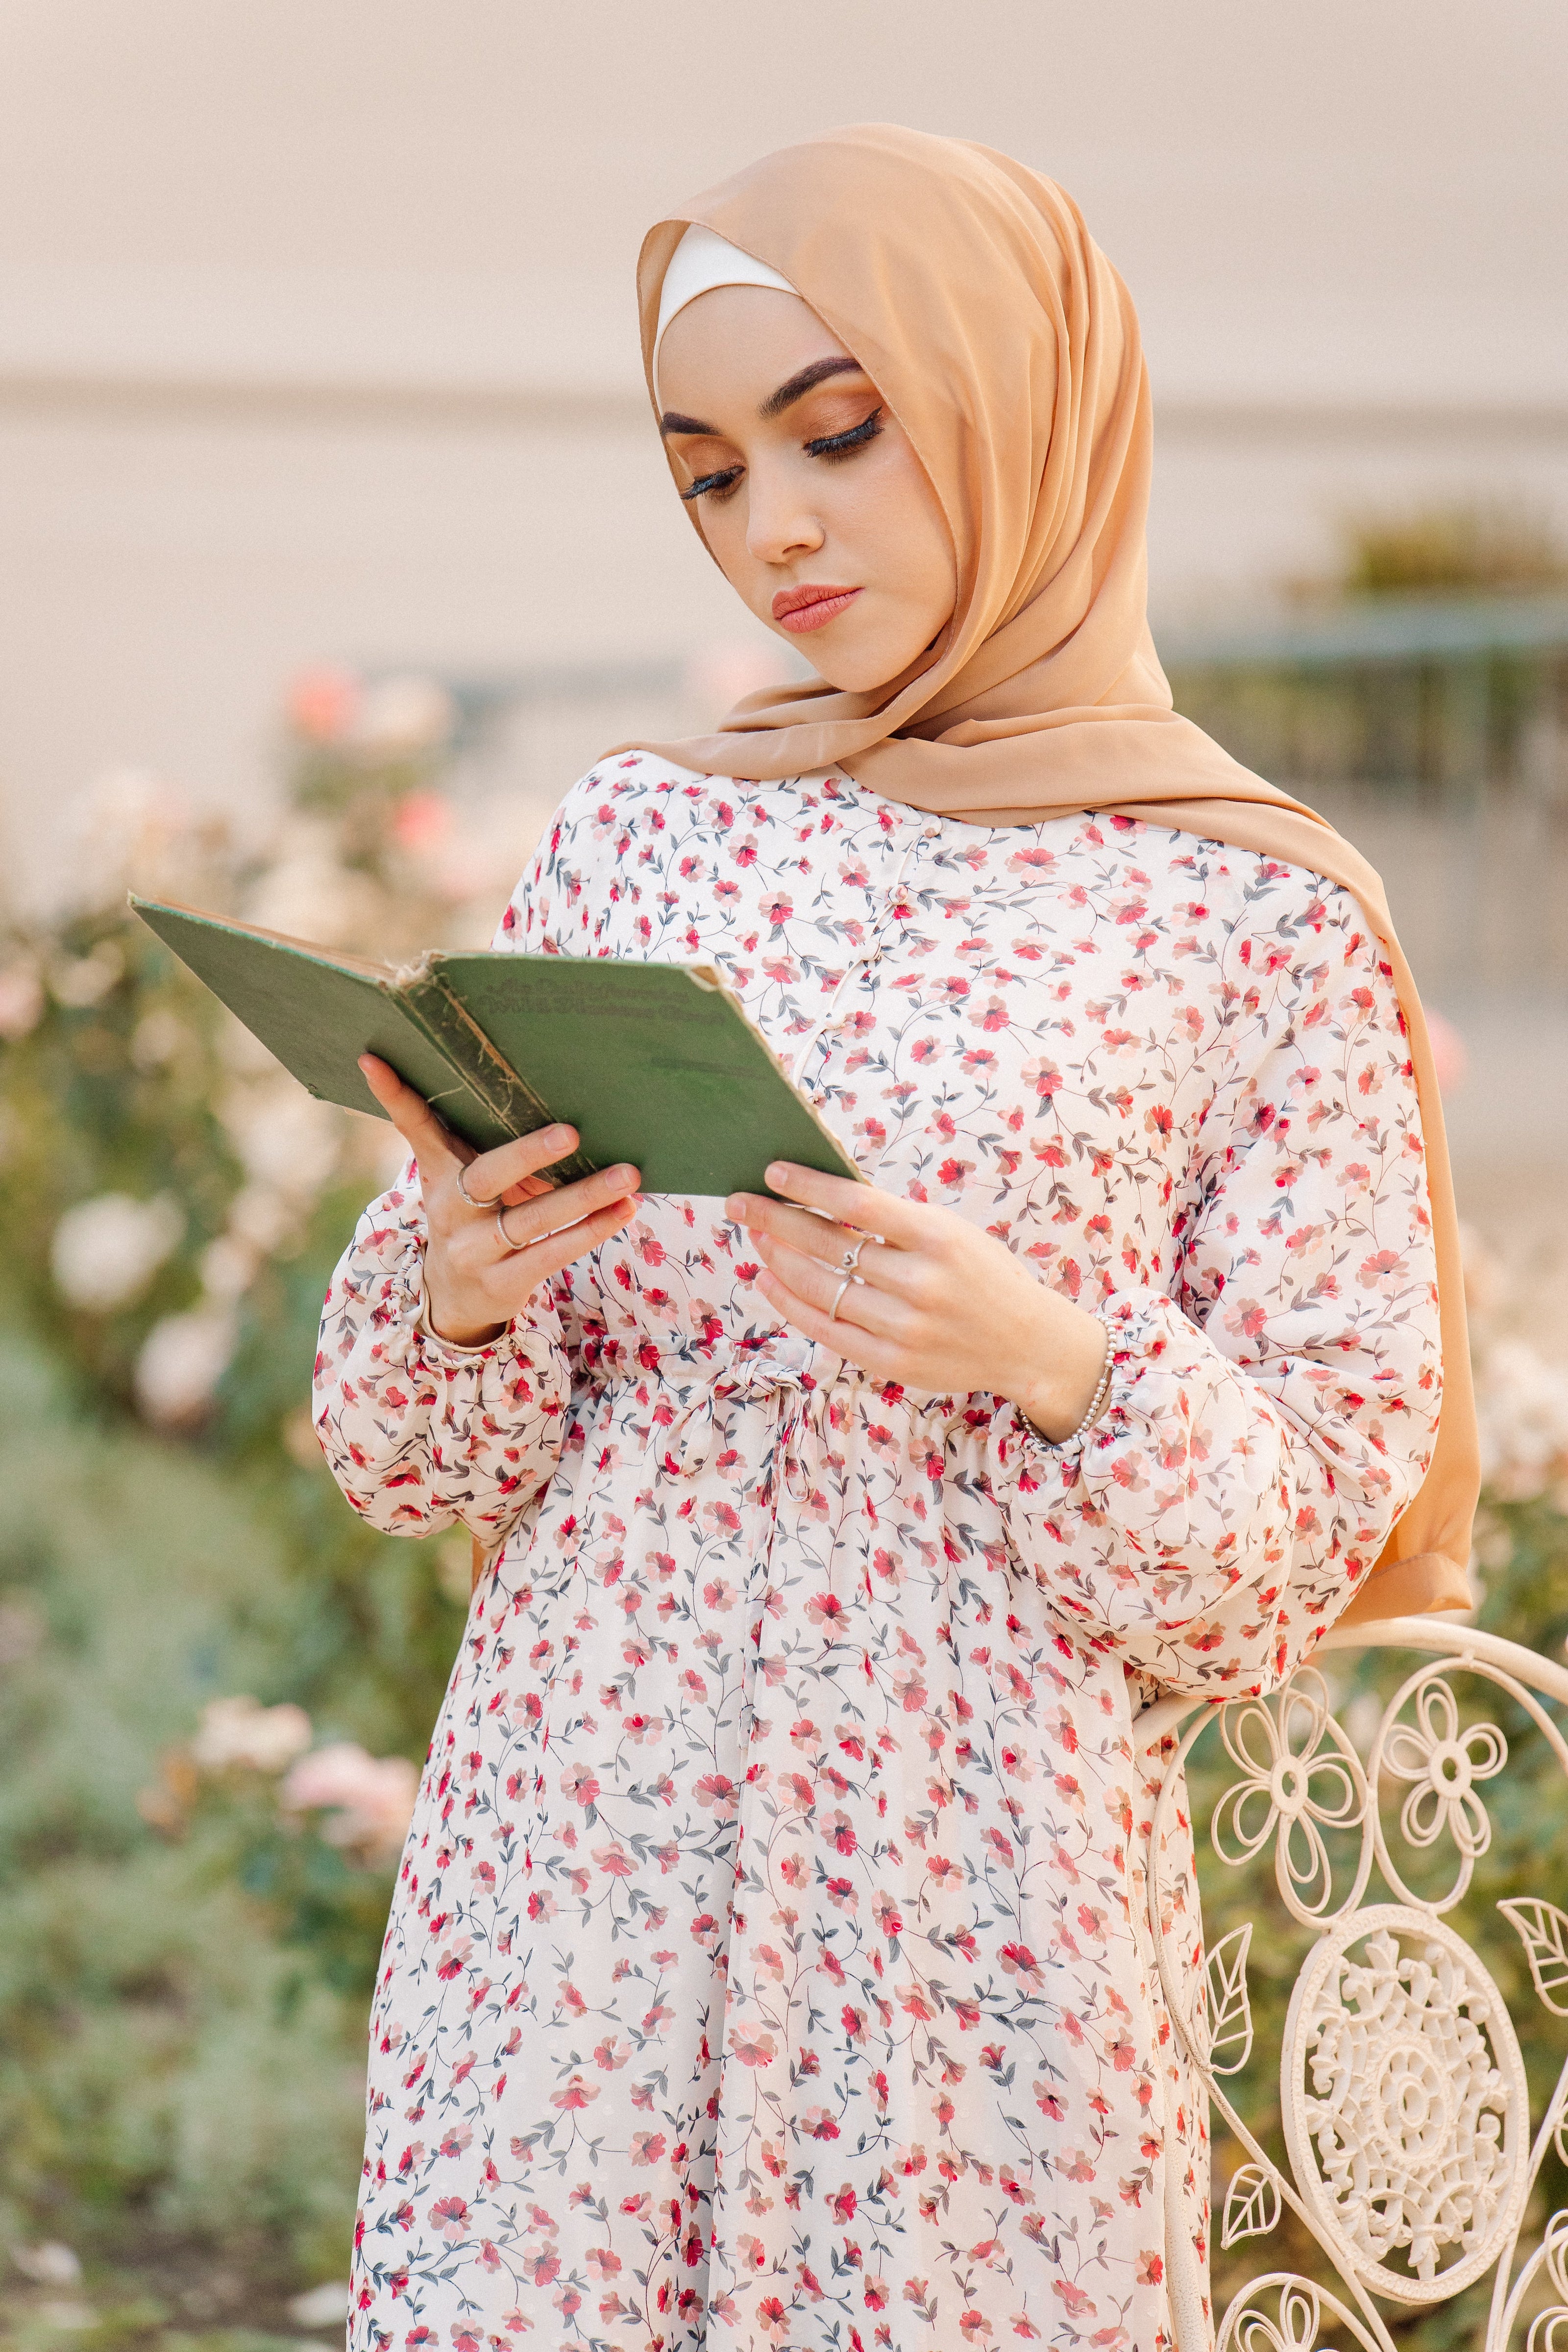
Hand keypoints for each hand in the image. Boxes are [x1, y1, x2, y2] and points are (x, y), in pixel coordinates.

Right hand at [359, 1054, 639, 1347]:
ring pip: (532, 1220)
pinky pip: (551, 1253)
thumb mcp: (465, 1181)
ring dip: (584, 1197)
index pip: (415, 1128)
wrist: (455, 1300)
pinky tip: (624, 1210)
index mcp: (439, 1175)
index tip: (373, 1059)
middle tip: (572, 1132)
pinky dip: (591, 1230)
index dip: (395, 1095)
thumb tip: (551, 1094)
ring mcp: (473, 1250)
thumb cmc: (475, 1218)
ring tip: (628, 1174)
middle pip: (488, 1176)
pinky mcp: (502, 1283)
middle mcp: (449, 1210)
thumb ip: (485, 1141)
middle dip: (529, 1153)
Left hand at [726, 1162, 1108, 1441]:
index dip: (807, 1187)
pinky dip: (790, 1303)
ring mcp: (904, 1328)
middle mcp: (920, 1283)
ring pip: (820, 1288)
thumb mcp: (951, 1232)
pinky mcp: (892, 1363)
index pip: (856, 1203)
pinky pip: (825, 1329)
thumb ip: (893, 1221)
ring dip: (778, 1260)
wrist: (1028, 1343)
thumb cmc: (983, 1275)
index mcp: (938, 1237)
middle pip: (827, 1245)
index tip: (772, 1172)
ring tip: (757, 1239)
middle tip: (741, 1203)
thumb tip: (818, 1198)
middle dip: (774, 1220)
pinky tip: (771, 1280)